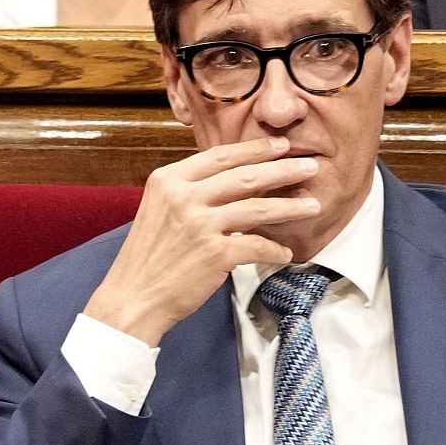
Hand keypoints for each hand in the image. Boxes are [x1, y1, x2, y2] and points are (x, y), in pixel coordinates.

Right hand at [82, 136, 321, 346]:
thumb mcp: (161, 208)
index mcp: (169, 179)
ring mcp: (200, 225)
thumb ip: (193, 189)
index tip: (281, 145)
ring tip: (314, 204)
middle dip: (284, 169)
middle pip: (246, 176)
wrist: (131, 298)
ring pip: (259, 208)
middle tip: (310, 166)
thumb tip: (239, 176)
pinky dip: (275, 250)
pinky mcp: (215, 253)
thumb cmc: (150, 256)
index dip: (256, 149)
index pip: (221, 156)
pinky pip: (258, 245)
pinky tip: (286, 252)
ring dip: (291, 206)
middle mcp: (183, 197)